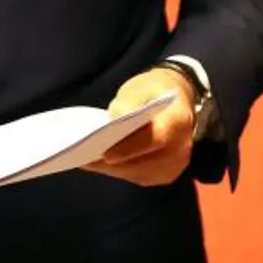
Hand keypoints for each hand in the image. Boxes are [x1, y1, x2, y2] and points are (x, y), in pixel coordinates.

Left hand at [85, 67, 196, 186]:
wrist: (175, 103)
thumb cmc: (153, 91)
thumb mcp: (140, 87)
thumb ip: (128, 101)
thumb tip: (113, 120)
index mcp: (178, 120)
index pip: (156, 139)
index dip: (131, 148)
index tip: (105, 154)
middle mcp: (181, 148)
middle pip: (143, 162)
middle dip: (111, 162)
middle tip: (80, 156)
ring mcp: (174, 165)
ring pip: (137, 173)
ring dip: (110, 168)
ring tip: (82, 160)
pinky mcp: (164, 175)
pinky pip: (137, 176)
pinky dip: (117, 170)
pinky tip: (96, 163)